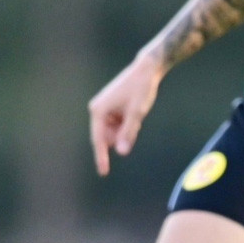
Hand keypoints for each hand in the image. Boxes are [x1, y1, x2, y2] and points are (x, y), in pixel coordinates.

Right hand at [88, 54, 164, 175]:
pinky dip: (127, 126)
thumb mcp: (137, 114)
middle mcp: (97, 110)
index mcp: (98, 111)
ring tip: (136, 114)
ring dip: (125, 131)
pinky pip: (117, 125)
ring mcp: (103, 109)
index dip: (102, 157)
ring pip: (113, 132)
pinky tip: (135, 114)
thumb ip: (129, 133)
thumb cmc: (141, 90)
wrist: (146, 70)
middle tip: (135, 120)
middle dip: (120, 138)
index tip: (104, 172)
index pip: (98, 140)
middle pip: (106, 136)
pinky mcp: (111, 108)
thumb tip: (121, 152)